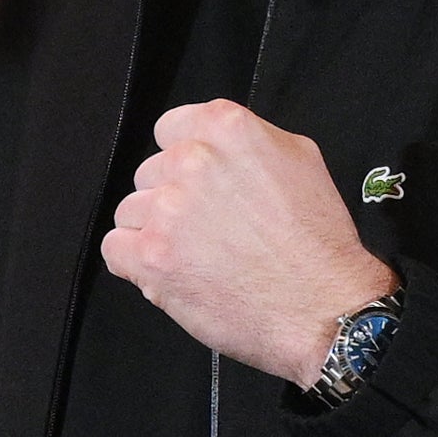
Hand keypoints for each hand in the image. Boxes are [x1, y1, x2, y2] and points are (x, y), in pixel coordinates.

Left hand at [100, 101, 396, 385]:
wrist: (323, 308)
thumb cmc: (318, 243)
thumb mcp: (300, 160)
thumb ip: (248, 142)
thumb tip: (214, 147)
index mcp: (226, 128)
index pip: (169, 130)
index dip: (182, 163)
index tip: (198, 186)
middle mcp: (192, 161)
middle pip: (150, 174)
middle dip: (171, 200)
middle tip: (208, 230)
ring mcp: (167, 208)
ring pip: (130, 212)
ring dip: (154, 233)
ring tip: (196, 257)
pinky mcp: (150, 256)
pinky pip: (114, 248)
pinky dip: (135, 263)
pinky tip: (169, 272)